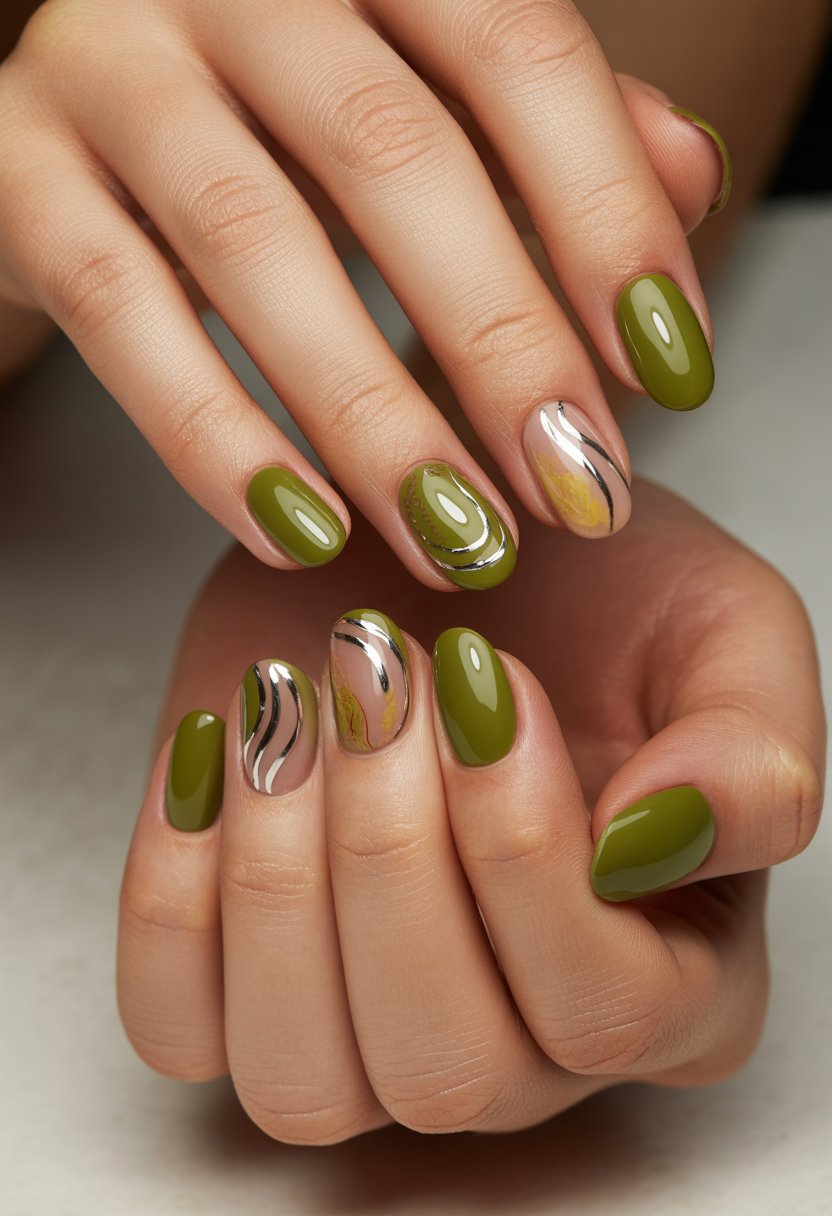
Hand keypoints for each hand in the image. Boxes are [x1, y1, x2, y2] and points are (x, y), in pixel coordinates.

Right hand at [0, 0, 727, 582]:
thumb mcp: (421, 99)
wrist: (70, 127)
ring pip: (257, 244)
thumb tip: (688, 179)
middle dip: (503, 343)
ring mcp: (110, 69)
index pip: (518, 56)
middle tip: (576, 488)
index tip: (668, 373)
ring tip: (459, 538)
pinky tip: (303, 530)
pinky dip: (217, 440)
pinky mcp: (19, 176)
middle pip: (395, 155)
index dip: (607, 219)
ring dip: (373, 416)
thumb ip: (548, 130)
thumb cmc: (273, 119)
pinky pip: (123, 316)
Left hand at [117, 481, 824, 1139]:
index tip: (491, 681)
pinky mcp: (241, 974)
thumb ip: (750, 751)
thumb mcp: (726, 631)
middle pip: (443, 1068)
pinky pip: (177, 1022)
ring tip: (294, 708)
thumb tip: (660, 840)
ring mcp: (368, 1023)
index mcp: (670, 985)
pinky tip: (222, 751)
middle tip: (383, 676)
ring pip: (304, 1082)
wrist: (448, 551)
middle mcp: (520, 1043)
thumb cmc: (598, 596)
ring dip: (278, 880)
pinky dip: (175, 890)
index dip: (525, 850)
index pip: (600, 1012)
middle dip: (392, 855)